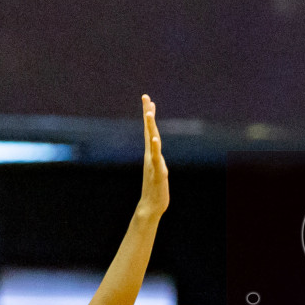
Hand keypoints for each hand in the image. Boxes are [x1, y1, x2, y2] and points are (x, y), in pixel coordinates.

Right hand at [137, 95, 169, 219]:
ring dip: (150, 128)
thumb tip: (156, 148)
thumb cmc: (155, 188)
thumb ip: (157, 157)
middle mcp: (150, 155)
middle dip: (148, 113)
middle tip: (146, 97)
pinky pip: (156, 158)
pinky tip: (155, 140)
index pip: (150, 130)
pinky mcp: (158, 172)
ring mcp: (153, 163)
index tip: (148, 100)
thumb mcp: (158, 167)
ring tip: (148, 114)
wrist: (151, 206)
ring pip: (152, 142)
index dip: (148, 114)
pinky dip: (155, 149)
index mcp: (151, 153)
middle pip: (149, 131)